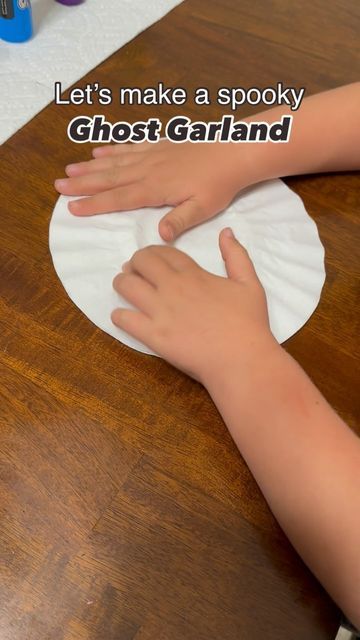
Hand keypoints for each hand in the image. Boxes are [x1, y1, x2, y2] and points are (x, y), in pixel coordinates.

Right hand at [54, 140, 253, 241]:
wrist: (234, 151)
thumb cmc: (219, 184)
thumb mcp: (202, 209)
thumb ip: (179, 221)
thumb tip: (160, 237)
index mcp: (155, 189)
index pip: (118, 199)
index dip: (94, 204)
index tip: (73, 208)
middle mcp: (148, 170)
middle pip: (108, 178)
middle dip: (82, 184)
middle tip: (58, 186)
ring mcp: (152, 155)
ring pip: (114, 162)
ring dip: (90, 167)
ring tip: (69, 169)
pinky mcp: (159, 145)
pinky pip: (130, 147)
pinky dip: (112, 150)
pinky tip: (99, 151)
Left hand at [111, 227, 276, 383]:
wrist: (242, 360)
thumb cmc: (249, 324)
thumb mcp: (250, 284)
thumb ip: (237, 256)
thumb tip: (226, 232)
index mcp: (193, 274)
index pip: (163, 252)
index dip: (153, 252)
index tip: (151, 259)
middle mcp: (173, 288)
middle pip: (140, 262)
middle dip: (134, 263)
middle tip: (134, 272)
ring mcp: (160, 312)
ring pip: (126, 286)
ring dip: (121, 283)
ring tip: (124, 288)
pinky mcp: (153, 336)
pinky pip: (124, 319)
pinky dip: (119, 315)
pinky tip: (122, 316)